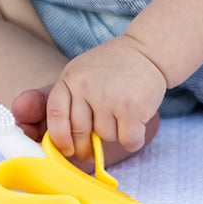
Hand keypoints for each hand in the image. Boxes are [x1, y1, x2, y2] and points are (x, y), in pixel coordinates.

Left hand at [46, 35, 166, 158]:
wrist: (147, 51)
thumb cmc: (110, 70)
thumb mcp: (81, 76)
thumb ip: (71, 104)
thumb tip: (67, 147)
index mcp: (69, 79)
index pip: (56, 115)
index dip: (59, 138)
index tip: (67, 150)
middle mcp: (86, 87)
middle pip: (79, 132)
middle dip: (85, 148)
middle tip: (92, 151)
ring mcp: (109, 97)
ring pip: (105, 137)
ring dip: (114, 135)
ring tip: (121, 114)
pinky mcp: (133, 108)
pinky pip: (127, 141)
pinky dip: (133, 140)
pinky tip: (135, 125)